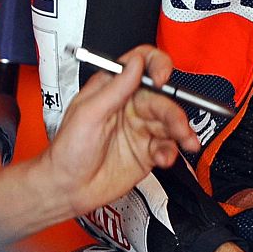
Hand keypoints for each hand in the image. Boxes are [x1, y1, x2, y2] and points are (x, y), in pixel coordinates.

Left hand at [41, 45, 199, 217]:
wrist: (67, 188)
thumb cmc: (67, 151)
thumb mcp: (88, 114)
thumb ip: (114, 88)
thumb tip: (136, 62)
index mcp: (112, 89)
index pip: (142, 65)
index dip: (157, 66)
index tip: (162, 78)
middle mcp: (129, 106)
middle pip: (161, 99)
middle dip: (173, 111)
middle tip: (178, 126)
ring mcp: (140, 129)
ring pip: (170, 123)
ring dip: (181, 131)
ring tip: (185, 141)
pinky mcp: (147, 152)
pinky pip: (167, 147)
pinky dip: (170, 152)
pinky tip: (163, 158)